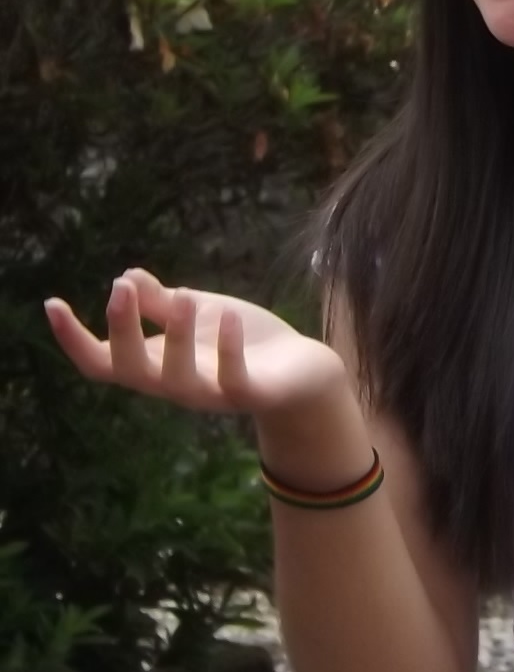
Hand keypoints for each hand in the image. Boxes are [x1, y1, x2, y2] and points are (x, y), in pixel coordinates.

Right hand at [45, 268, 344, 417]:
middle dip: (121, 330)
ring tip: (185, 295)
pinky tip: (230, 316)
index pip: (100, 361)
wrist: (304, 370)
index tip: (52, 303)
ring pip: (177, 379)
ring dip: (177, 336)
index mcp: (155, 363)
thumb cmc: (244, 341)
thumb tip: (127, 276)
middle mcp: (174, 384)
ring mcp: (212, 393)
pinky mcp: (252, 395)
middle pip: (129, 370)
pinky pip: (234, 381)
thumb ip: (162, 302)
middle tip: (119, 289)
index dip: (72, 338)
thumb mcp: (199, 314)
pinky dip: (230, 349)